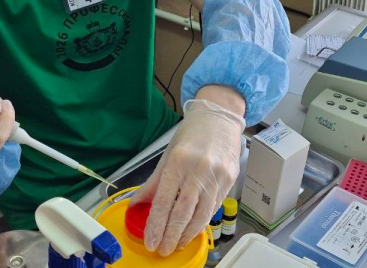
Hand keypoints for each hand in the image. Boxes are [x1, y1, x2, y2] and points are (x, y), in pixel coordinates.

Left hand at [131, 98, 244, 255]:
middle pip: (183, 212)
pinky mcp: (230, 179)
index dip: (157, 225)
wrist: (219, 117)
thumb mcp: (167, 155)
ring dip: (187, 233)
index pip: (165, 201)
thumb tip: (137, 204)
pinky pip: (214, 207)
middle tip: (163, 249)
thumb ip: (153, 183)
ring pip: (202, 214)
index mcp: (178, 161)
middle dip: (171, 235)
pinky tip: (192, 229)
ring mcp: (217, 175)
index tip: (151, 241)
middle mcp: (199, 169)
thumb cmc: (191, 134)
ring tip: (177, 244)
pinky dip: (202, 222)